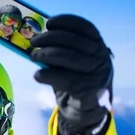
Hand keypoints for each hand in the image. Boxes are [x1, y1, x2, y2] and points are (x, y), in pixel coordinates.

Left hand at [30, 14, 112, 134]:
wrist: (85, 112)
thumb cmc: (75, 81)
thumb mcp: (72, 63)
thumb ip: (61, 50)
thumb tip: (37, 38)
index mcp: (99, 47)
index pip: (86, 28)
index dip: (67, 22)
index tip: (49, 22)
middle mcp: (101, 59)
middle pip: (74, 41)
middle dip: (50, 38)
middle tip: (33, 41)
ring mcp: (97, 75)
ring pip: (69, 58)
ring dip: (46, 54)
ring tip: (33, 56)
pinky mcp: (88, 91)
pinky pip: (64, 79)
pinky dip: (47, 75)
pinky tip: (37, 75)